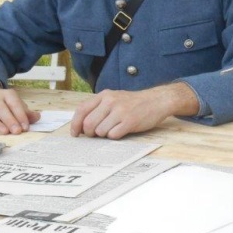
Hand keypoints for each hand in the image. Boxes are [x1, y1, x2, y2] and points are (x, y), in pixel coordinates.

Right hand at [0, 76, 40, 134]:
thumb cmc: (3, 102)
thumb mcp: (15, 104)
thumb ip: (26, 112)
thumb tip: (37, 117)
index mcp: (7, 94)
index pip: (14, 104)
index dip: (20, 115)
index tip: (26, 127)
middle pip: (1, 108)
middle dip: (10, 120)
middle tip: (17, 131)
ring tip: (4, 132)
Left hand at [70, 82, 198, 138]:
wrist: (157, 100)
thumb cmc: (134, 103)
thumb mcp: (115, 98)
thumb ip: (99, 107)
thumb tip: (83, 125)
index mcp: (104, 95)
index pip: (82, 110)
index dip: (75, 124)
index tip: (76, 133)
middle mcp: (110, 102)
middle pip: (88, 124)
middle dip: (90, 133)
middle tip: (97, 134)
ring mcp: (120, 111)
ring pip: (100, 131)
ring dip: (104, 135)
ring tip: (113, 129)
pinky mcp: (130, 121)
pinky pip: (113, 135)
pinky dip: (115, 136)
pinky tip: (122, 130)